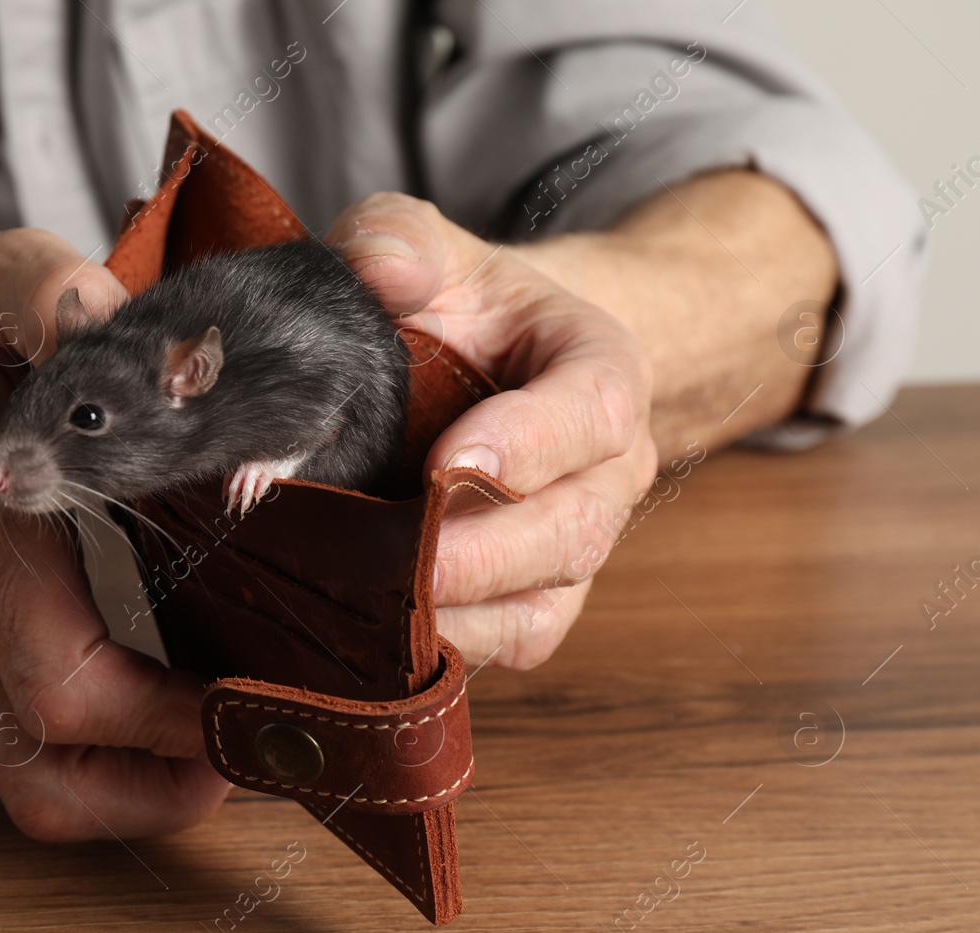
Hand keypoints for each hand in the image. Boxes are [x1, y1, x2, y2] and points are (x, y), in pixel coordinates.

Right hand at [0, 230, 230, 838]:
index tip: (245, 710)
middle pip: (49, 782)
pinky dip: (86, 750)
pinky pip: (8, 743)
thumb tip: (150, 339)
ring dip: (127, 794)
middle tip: (246, 757)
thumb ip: (57, 296)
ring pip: (27, 784)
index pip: (67, 688)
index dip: (165, 725)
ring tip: (208, 751)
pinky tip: (145, 692)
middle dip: (161, 795)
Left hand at [328, 194, 658, 668]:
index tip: (447, 465)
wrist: (486, 367)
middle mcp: (607, 470)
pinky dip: (452, 648)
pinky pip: (513, 644)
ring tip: (371, 605)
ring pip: (543, 604)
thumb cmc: (459, 308)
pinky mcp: (537, 598)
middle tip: (399, 562)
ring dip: (460, 613)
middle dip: (481, 554)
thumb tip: (381, 269)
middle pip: (572, 530)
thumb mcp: (429, 246)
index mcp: (600, 370)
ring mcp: (575, 543)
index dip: (528, 442)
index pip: (595, 409)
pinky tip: (378, 635)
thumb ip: (399, 237)